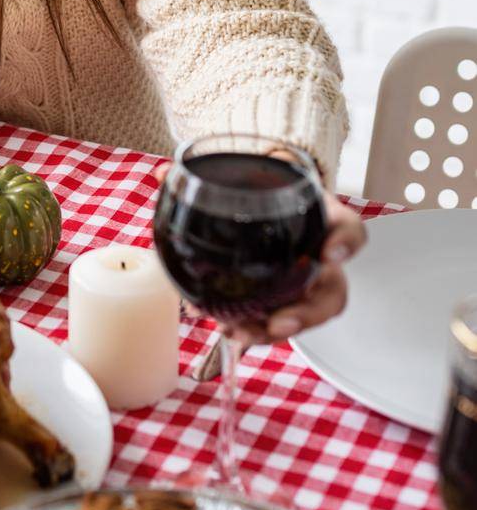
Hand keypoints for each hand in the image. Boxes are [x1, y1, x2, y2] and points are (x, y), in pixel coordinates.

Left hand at [153, 159, 366, 349]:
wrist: (263, 199)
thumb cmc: (260, 191)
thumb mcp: (245, 176)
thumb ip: (206, 175)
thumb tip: (161, 174)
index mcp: (319, 218)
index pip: (348, 228)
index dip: (345, 242)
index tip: (329, 253)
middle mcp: (320, 254)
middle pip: (334, 290)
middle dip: (310, 312)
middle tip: (282, 321)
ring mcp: (307, 282)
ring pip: (310, 316)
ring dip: (281, 330)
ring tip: (248, 335)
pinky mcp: (287, 300)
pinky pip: (283, 322)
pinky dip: (259, 332)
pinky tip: (233, 334)